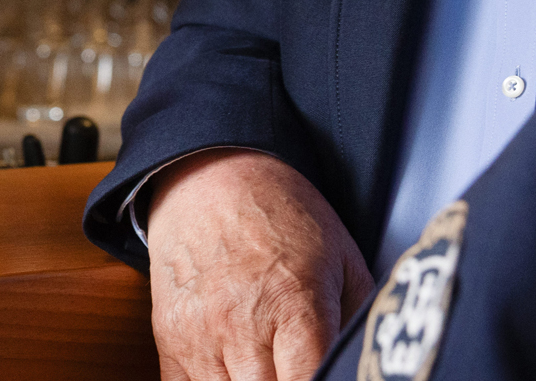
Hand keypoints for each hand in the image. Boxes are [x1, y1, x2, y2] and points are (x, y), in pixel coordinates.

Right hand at [143, 150, 374, 380]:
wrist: (213, 175)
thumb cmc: (284, 218)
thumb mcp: (343, 261)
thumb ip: (356, 325)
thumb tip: (365, 366)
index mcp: (294, 306)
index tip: (327, 379)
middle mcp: (241, 325)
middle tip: (299, 373)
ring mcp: (199, 334)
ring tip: (270, 371)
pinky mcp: (169, 337)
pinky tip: (234, 377)